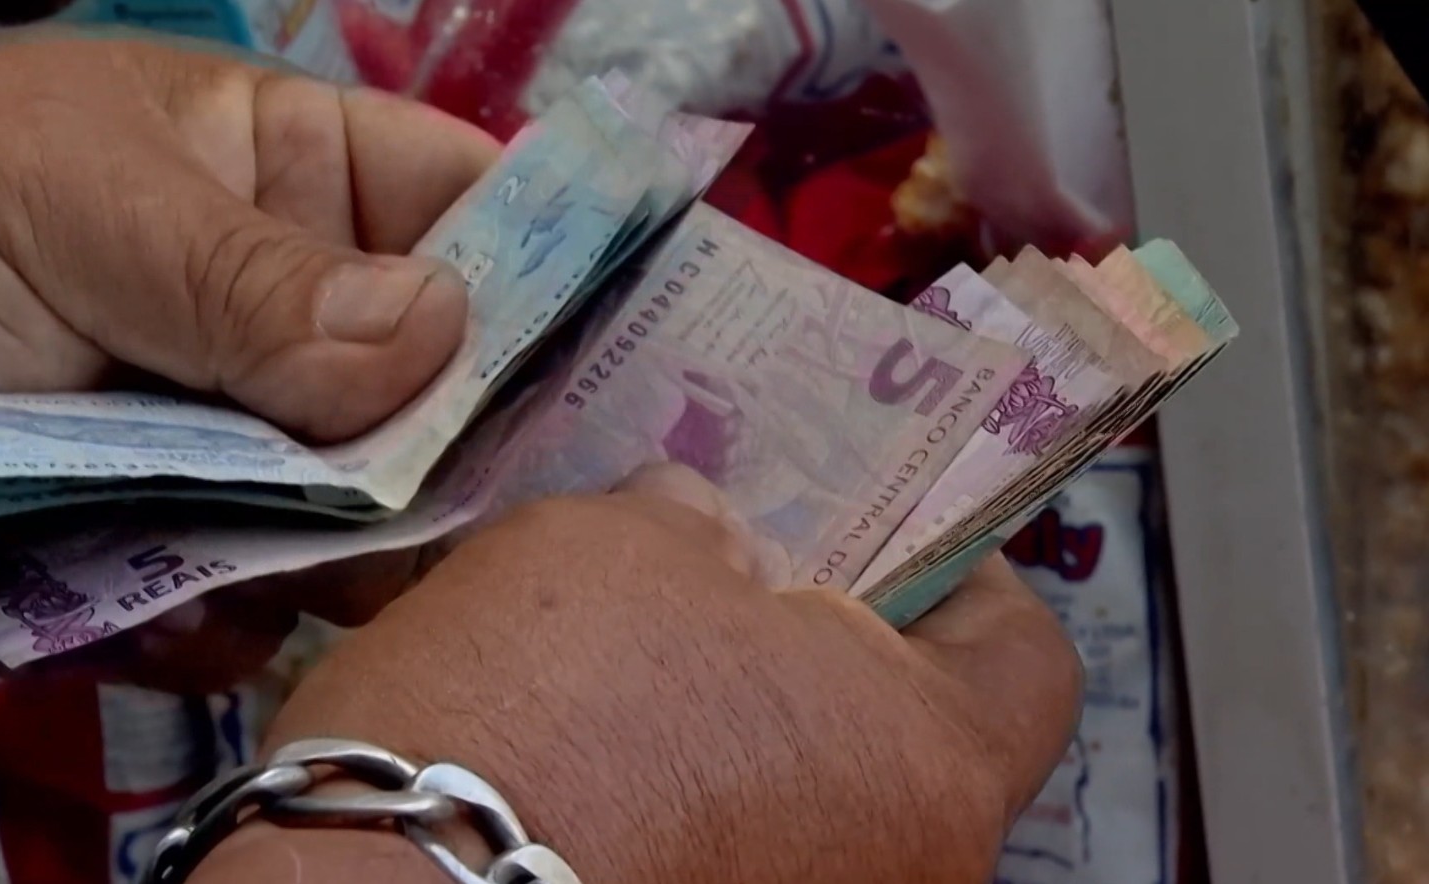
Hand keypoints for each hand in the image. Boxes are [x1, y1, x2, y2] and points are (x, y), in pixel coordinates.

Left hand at [0, 30, 498, 685]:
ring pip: (368, 515)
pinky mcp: (176, 545)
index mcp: (290, 180)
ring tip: (305, 568)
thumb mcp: (76, 204)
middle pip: (446, 391)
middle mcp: (292, 318)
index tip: (621, 365)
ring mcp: (240, 440)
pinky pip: (260, 599)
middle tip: (455, 508)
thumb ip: (252, 277)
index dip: (556, 274)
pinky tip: (184, 614)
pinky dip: (234, 622)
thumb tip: (437, 336)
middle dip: (455, 452)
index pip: (471, 209)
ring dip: (350, 556)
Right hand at [193, 464, 1082, 882]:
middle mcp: (899, 874)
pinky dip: (684, 798)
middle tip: (733, 579)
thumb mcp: (608, 551)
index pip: (1021, 659)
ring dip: (739, 724)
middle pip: (903, 733)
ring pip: (807, 795)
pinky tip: (591, 753)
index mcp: (925, 761)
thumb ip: (694, 529)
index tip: (901, 534)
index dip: (963, 577)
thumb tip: (704, 534)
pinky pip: (728, 852)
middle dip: (821, 648)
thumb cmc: (520, 718)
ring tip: (633, 663)